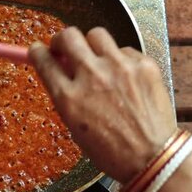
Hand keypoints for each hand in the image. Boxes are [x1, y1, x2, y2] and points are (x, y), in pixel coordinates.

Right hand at [28, 27, 176, 183]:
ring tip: (98, 59)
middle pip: (67, 36)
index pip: (43, 59)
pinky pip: (125, 50)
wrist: (153, 157)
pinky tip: (126, 77)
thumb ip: (66, 96)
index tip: (39, 50)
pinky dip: (121, 60)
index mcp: (69, 97)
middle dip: (62, 39)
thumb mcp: (75, 127)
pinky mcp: (142, 64)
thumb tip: (62, 70)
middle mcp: (91, 76)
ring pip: (96, 34)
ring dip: (92, 45)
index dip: (38, 52)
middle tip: (65, 47)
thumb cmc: (112, 150)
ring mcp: (119, 67)